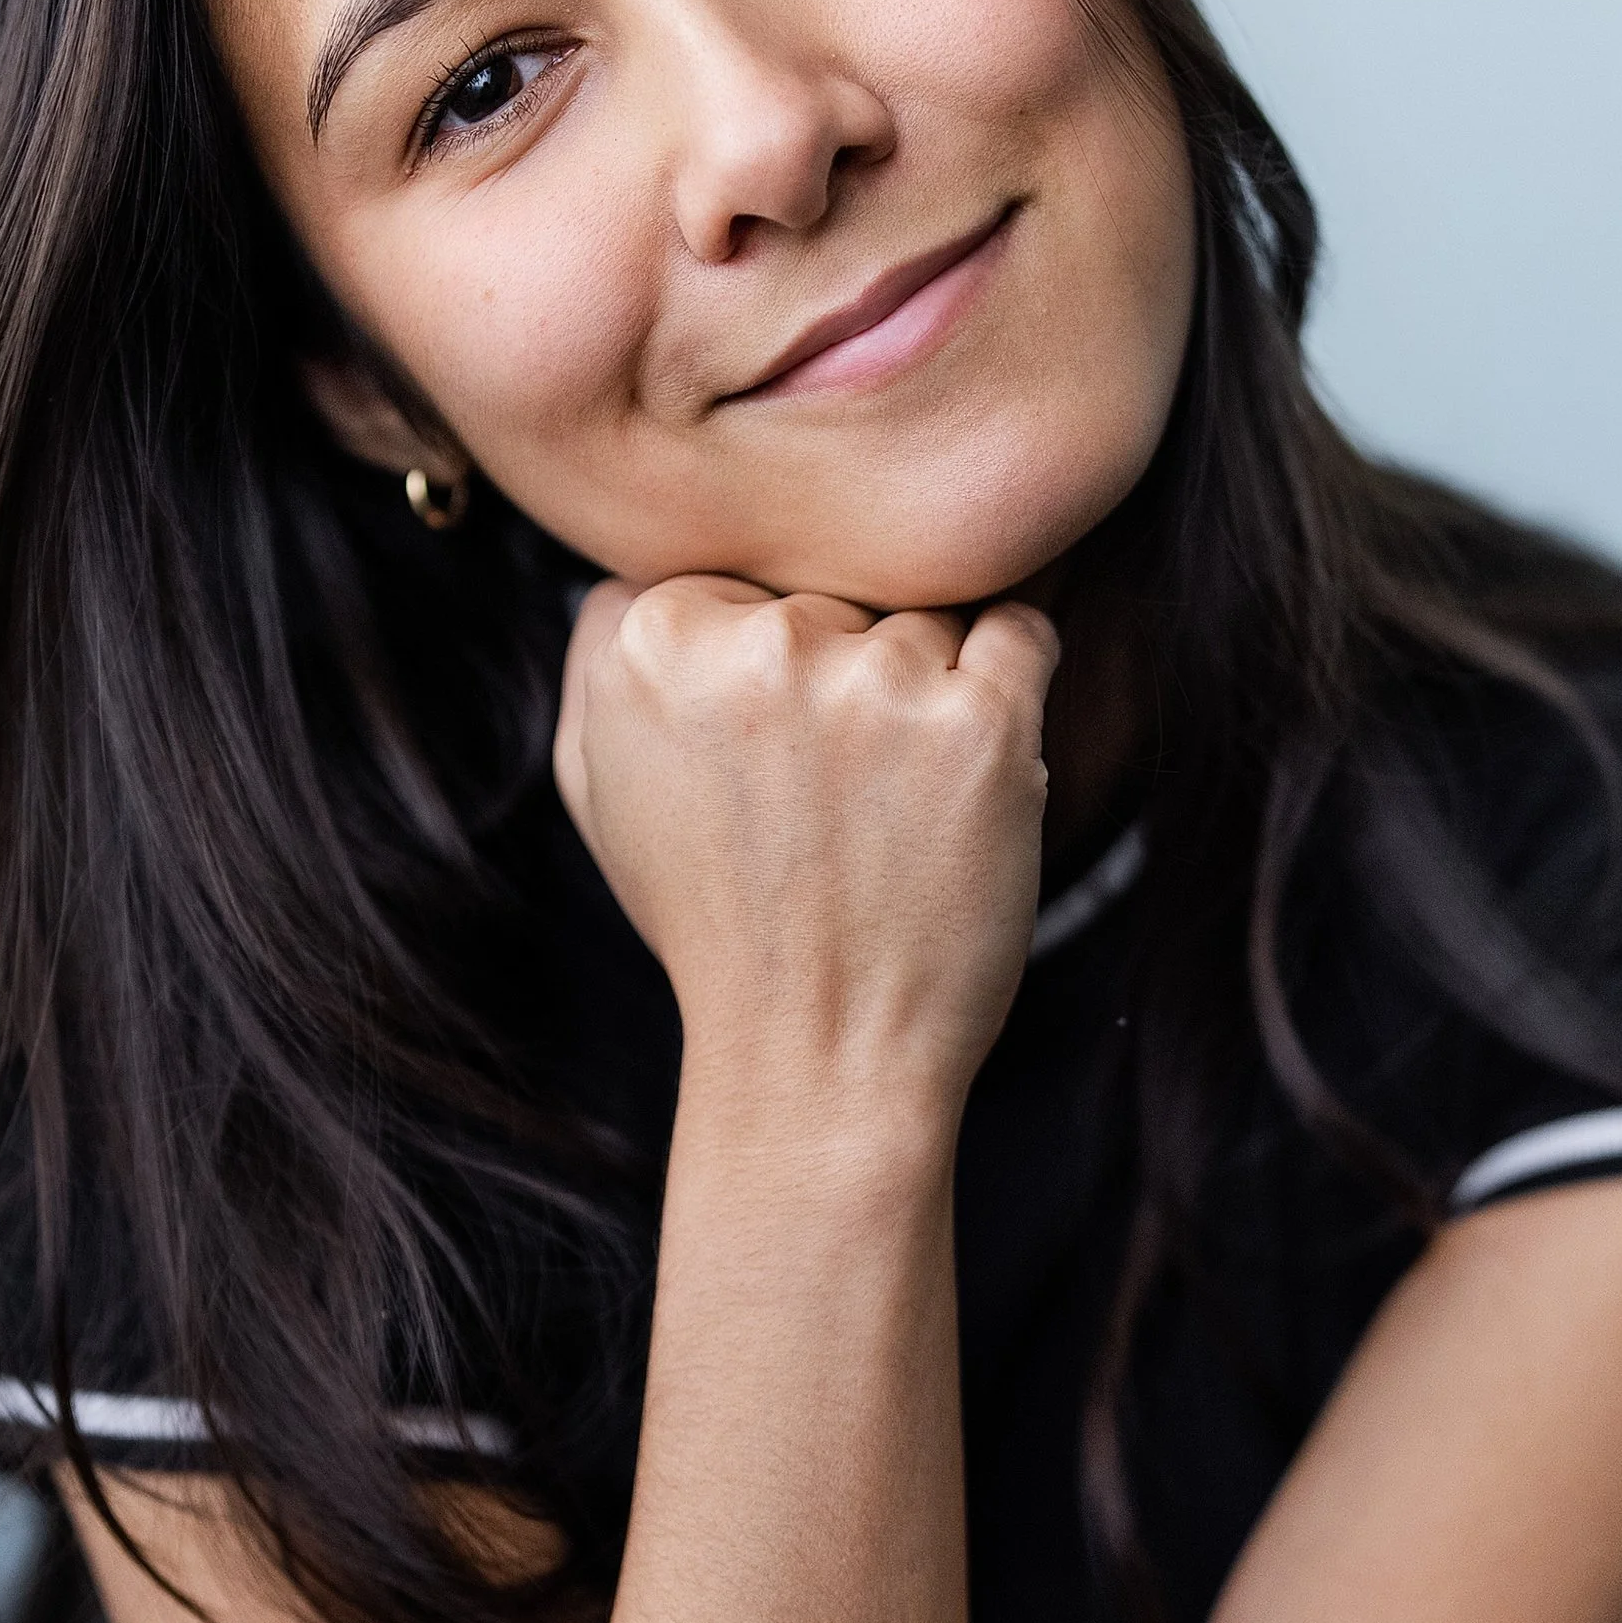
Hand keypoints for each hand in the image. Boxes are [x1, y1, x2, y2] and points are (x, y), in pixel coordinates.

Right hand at [554, 576, 1058, 1118]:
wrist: (820, 1055)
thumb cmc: (714, 923)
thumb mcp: (598, 789)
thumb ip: (602, 654)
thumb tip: (641, 567)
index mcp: (652, 642)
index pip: (744, 578)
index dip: (766, 669)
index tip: (764, 760)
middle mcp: (762, 646)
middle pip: (838, 594)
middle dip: (843, 676)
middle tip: (824, 804)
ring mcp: (878, 683)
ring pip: (926, 617)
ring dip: (924, 696)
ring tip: (888, 812)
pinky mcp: (983, 725)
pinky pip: (1023, 635)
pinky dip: (1010, 688)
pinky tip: (964, 770)